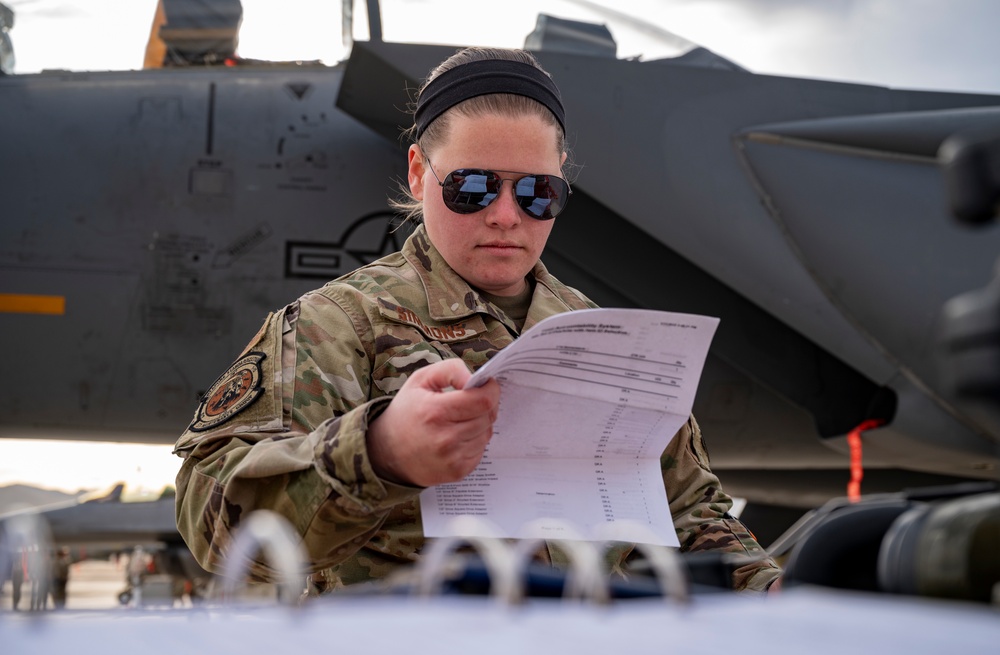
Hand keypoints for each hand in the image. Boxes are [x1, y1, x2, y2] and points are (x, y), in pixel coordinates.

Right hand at [367, 359, 499, 486]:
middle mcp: (445, 438)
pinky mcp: (457, 472)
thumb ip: (451, 370)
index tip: (487, 384)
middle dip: (485, 405)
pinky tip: (457, 437)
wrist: (387, 451)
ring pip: (487, 434)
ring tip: (459, 420)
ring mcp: (452, 458)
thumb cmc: (406, 411)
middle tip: (471, 402)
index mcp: (435, 412)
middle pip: (488, 417)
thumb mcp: (420, 380)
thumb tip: (476, 380)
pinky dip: (474, 441)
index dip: (491, 389)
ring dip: (480, 424)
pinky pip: (481, 451)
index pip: (483, 401)